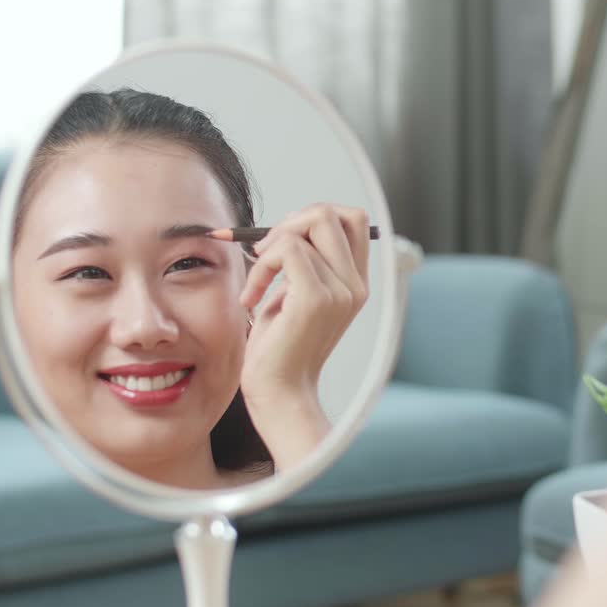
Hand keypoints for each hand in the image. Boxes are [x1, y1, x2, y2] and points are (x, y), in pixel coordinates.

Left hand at [237, 204, 370, 466]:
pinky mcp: (316, 299)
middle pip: (333, 212)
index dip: (312, 216)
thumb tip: (288, 224)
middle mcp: (355, 285)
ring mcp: (340, 291)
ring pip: (305, 227)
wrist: (279, 394)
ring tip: (256, 283)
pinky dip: (261, 266)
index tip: (282, 242)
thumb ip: (302, 263)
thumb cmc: (278, 349)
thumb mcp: (292, 296)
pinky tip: (252, 297)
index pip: (353, 219)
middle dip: (289, 221)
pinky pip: (287, 250)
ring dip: (268, 248)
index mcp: (355, 283)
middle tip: (263, 253)